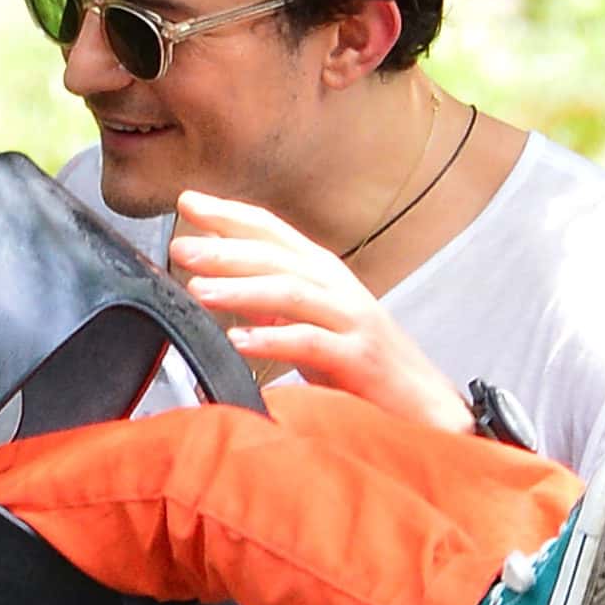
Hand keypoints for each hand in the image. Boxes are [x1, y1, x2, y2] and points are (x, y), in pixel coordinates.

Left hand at [170, 189, 470, 432]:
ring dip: (241, 289)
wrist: (423, 403)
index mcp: (322, 274)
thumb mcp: (307, 324)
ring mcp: (351, 320)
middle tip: (180, 247)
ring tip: (199, 290)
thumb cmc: (363, 364)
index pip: (271, 231)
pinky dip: (273, 340)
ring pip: (291, 293)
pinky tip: (239, 342)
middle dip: (225, 249)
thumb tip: (220, 282)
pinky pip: (311, 343)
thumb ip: (268, 302)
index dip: (230, 214)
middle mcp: (337, 287)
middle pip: (276, 257)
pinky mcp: (359, 358)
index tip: (188, 200)